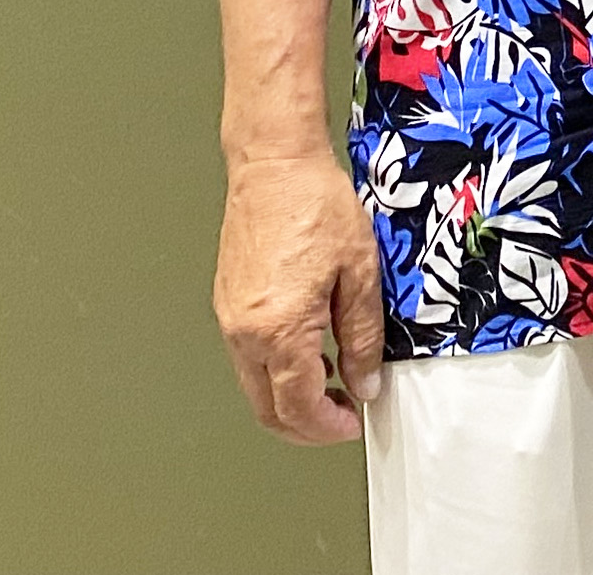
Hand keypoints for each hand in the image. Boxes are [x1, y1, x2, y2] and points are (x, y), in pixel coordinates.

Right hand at [215, 149, 383, 444]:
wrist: (275, 166)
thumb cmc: (317, 206)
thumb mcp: (361, 273)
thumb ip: (362, 336)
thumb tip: (365, 382)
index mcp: (279, 329)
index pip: (298, 407)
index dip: (327, 427)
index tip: (352, 425)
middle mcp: (245, 332)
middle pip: (267, 409)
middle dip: (305, 427)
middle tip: (341, 419)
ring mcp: (230, 320)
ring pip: (255, 386)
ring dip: (290, 399)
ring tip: (333, 383)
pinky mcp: (227, 304)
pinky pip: (248, 358)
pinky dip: (277, 371)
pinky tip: (309, 353)